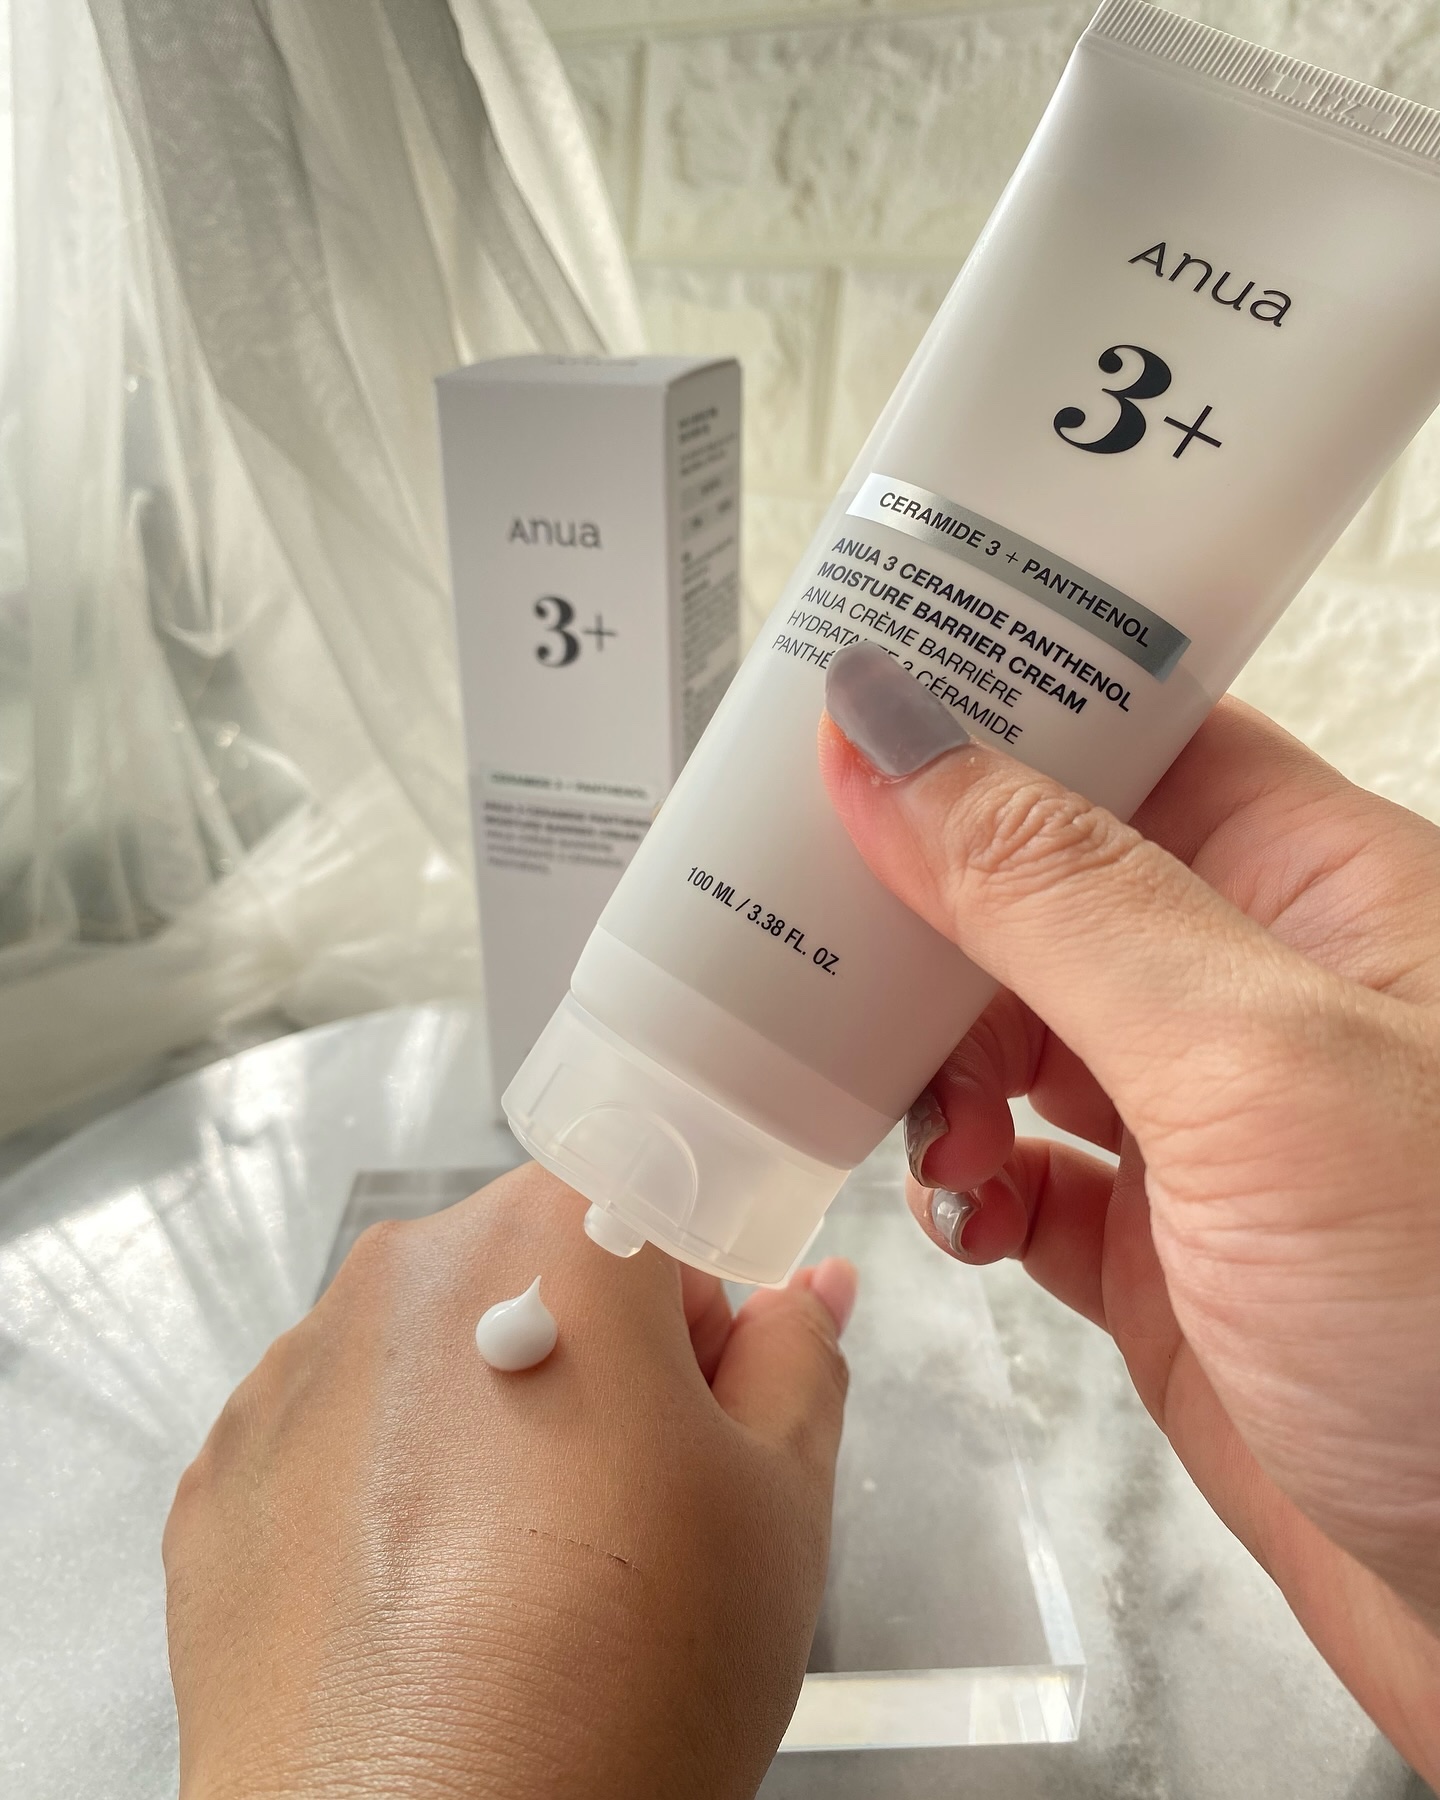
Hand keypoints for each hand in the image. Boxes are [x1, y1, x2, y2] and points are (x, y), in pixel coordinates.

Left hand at [163, 1164, 855, 1799]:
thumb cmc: (617, 1682)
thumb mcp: (779, 1506)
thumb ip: (803, 1360)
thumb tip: (811, 1293)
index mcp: (555, 1240)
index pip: (660, 1218)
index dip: (698, 1322)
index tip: (701, 1410)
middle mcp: (407, 1272)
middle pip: (539, 1275)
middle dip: (596, 1365)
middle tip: (632, 1514)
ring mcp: (297, 1372)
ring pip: (435, 1359)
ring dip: (487, 1428)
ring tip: (525, 1578)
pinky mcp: (225, 1473)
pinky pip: (338, 1442)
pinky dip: (387, 1497)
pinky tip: (431, 1606)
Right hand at [820, 645, 1439, 1780]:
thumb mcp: (1249, 1065)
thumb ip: (1053, 893)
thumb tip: (891, 733)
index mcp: (1322, 891)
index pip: (1132, 733)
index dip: (991, 707)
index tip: (848, 703)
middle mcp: (1259, 994)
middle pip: (1041, 881)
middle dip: (923, 907)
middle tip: (817, 929)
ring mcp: (1204, 1127)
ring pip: (1009, 1026)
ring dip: (930, 1064)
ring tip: (931, 1127)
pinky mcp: (1157, 1249)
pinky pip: (1014, 1170)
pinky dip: (962, 1183)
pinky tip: (963, 1210)